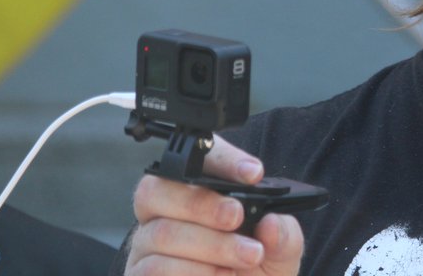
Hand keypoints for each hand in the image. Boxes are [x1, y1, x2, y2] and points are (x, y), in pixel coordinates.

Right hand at [125, 136, 303, 274]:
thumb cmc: (256, 275)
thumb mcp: (281, 255)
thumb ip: (284, 236)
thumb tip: (272, 222)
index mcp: (199, 192)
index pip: (198, 158)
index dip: (223, 161)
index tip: (254, 173)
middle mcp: (163, 213)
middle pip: (159, 190)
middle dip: (203, 203)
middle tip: (237, 217)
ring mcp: (146, 246)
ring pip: (162, 233)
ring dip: (210, 246)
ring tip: (245, 258)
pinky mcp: (138, 275)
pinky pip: (153, 268)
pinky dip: (191, 272)